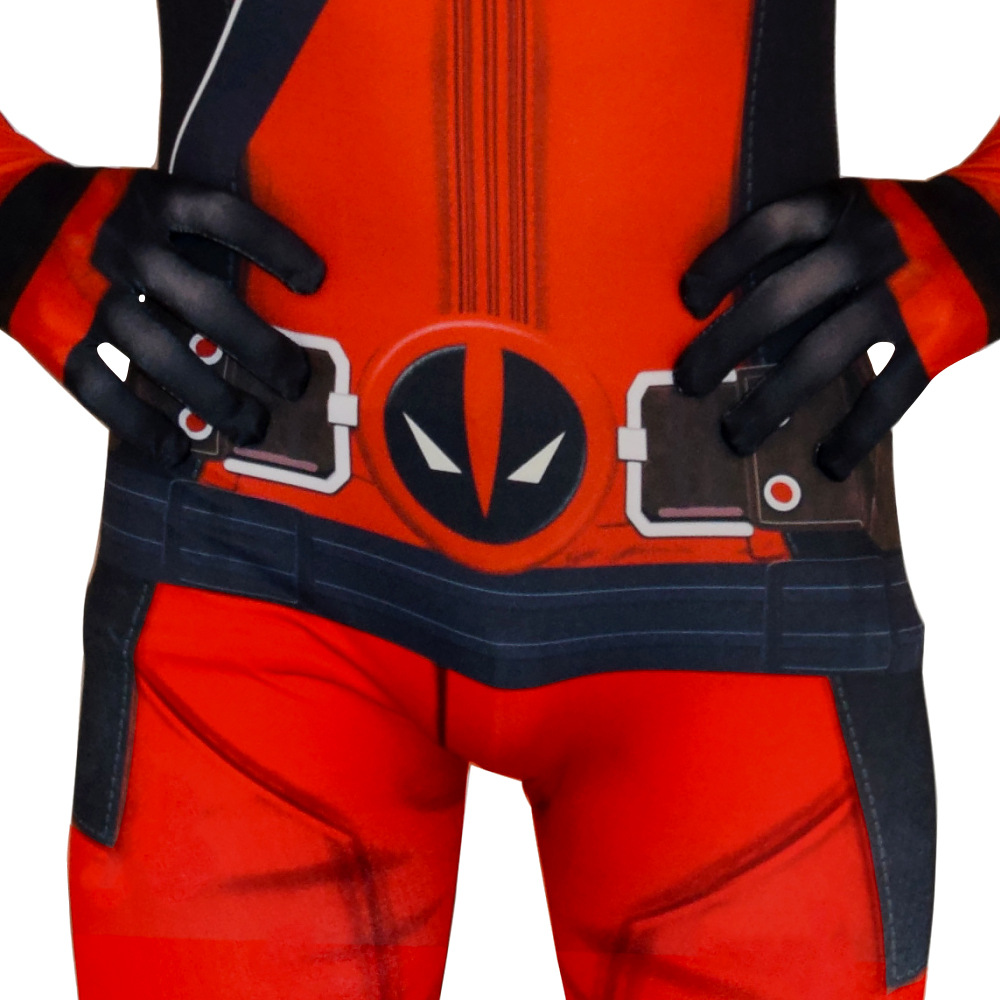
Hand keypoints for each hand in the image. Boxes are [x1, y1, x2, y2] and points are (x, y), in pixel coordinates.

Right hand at [5, 165, 324, 466]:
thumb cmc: (90, 214)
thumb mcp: (137, 197)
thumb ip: (189, 233)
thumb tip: (266, 298)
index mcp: (149, 199)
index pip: (226, 217)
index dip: (276, 248)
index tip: (315, 282)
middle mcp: (121, 243)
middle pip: (206, 302)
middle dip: (260, 349)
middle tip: (295, 383)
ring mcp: (83, 290)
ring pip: (160, 355)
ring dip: (213, 400)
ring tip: (252, 426)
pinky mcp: (49, 332)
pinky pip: (103, 390)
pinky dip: (141, 427)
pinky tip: (175, 451)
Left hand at [673, 174, 993, 479]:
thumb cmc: (908, 227)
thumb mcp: (859, 210)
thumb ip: (807, 248)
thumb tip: (733, 315)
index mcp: (841, 206)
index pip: (765, 229)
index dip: (720, 265)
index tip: (688, 303)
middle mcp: (869, 245)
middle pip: (778, 300)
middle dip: (723, 348)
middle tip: (689, 384)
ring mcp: (905, 293)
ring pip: (820, 358)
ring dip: (770, 405)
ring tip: (737, 436)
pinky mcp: (940, 338)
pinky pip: (884, 397)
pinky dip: (852, 436)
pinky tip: (826, 462)